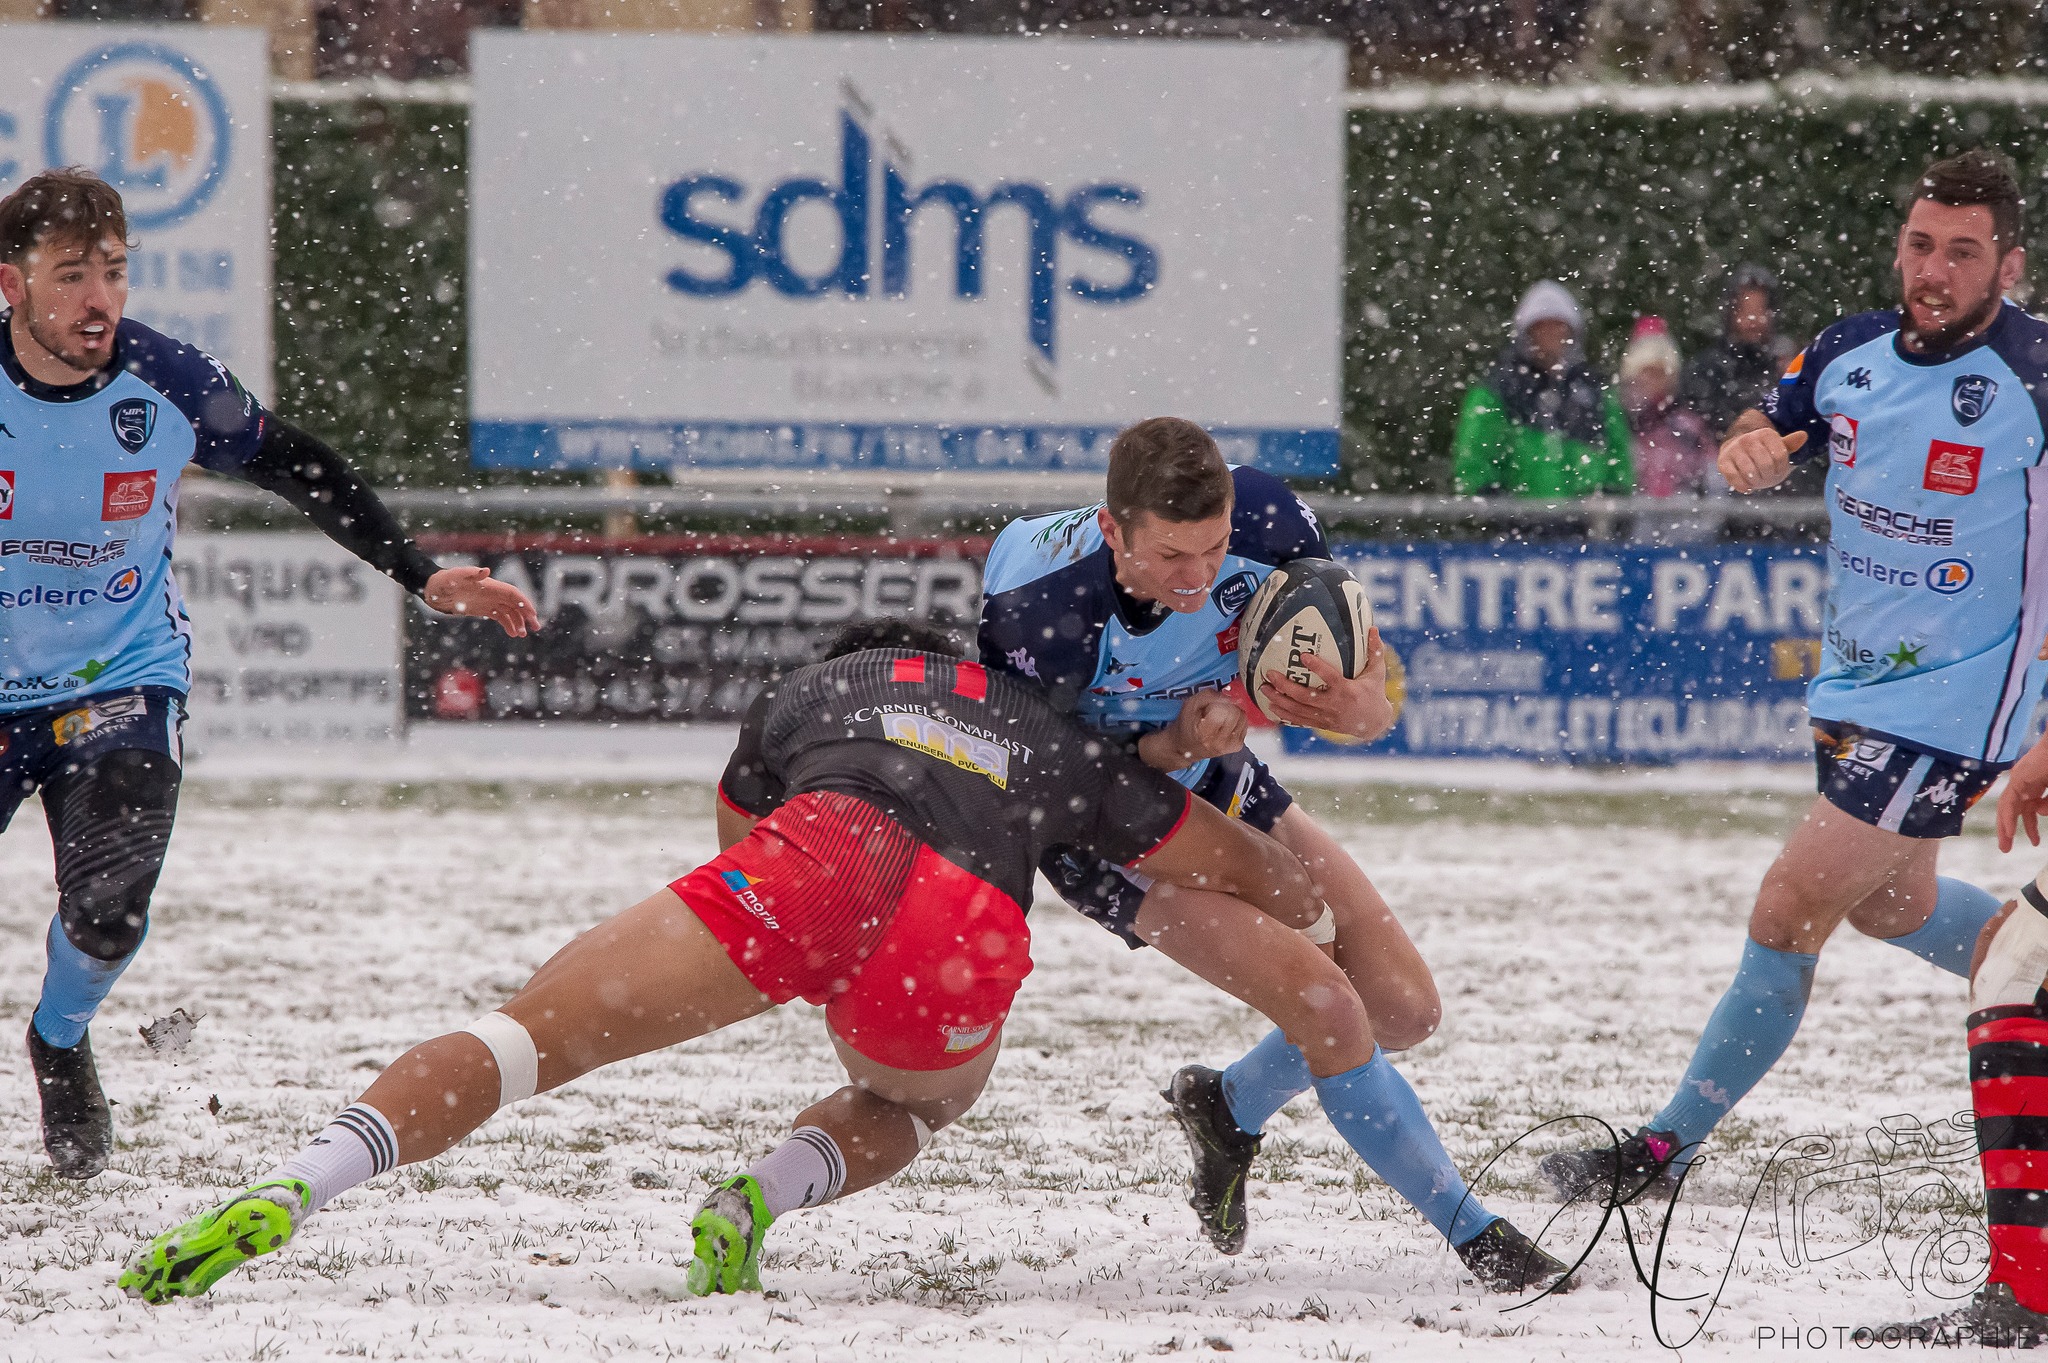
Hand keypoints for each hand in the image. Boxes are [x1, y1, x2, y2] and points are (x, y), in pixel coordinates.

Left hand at [423, 565, 540, 637]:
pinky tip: (513, 634)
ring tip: (522, 635)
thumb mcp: (453, 578)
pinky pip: (500, 616)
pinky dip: (508, 624)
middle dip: (527, 614)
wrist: (432, 589)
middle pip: (515, 603)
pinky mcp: (483, 608)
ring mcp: (489, 600)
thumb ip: (469, 574)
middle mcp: (492, 592)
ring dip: (518, 622)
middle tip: (536, 628)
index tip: (532, 615)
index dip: (524, 603)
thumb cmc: (442, 582)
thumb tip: (486, 571)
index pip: (512, 594)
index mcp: (489, 585)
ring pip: (510, 611)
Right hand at [1144, 691, 1248, 768]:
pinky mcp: (1237, 746)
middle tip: (1215, 710)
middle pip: (1235, 712)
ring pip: (1243, 716)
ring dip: (1233, 712)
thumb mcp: (1189, 705)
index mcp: (1204, 733)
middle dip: (1227, 706)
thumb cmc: (1187, 726)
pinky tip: (1225, 723)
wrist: (1186, 748)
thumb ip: (1208, 695)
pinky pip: (1245, 724)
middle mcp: (1219, 742)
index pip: (1223, 710)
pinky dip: (1237, 720)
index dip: (1218, 702)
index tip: (1210, 705)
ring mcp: (1230, 745)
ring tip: (1220, 717)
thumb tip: (1227, 695)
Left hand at [1259, 628, 1393, 740]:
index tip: (1303, 655)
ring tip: (1263, 689)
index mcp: (1347, 690)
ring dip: (1279, 700)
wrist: (1373, 723)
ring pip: (1298, 710)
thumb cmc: (1374, 693)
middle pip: (1306, 697)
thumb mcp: (1377, 672)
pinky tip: (1271, 705)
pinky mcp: (1321, 724)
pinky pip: (1299, 720)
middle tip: (1270, 674)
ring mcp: (1326, 717)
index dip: (1317, 667)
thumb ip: (1375, 650)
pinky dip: (1284, 714)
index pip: (1330, 678)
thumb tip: (1373, 627)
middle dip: (1286, 686)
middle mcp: (1334, 705)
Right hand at [1718, 427, 1805, 493]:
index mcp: (1765, 434)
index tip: (1779, 470)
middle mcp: (1748, 439)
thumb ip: (1789, 444)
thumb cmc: (1763, 454)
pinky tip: (1747, 488)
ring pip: (1750, 471)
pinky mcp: (1723, 461)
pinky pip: (1734, 477)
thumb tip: (1803, 435)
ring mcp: (1734, 449)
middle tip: (1767, 477)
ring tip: (1757, 480)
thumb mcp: (1777, 448)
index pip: (1780, 455)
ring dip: (1756, 481)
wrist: (1737, 454)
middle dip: (1768, 476)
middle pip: (1766, 464)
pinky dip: (1743, 486)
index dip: (1782, 468)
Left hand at [1997, 737, 2047, 850]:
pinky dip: (2008, 816)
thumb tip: (2039, 812)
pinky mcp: (2019, 777)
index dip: (2030, 825)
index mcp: (2036, 784)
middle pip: (2013, 809)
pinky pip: (2010, 800)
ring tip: (2005, 846)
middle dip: (2009, 830)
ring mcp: (2021, 779)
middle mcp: (2025, 782)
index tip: (2034, 842)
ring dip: (2004, 827)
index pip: (2028, 808)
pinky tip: (2009, 831)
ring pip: (2006, 807)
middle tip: (2006, 849)